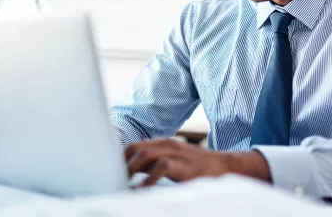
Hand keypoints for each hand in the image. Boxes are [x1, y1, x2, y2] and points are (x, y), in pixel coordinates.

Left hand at [125, 138, 270, 186]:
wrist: (222, 166)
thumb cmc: (194, 166)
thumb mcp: (172, 159)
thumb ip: (154, 162)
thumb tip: (133, 170)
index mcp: (162, 143)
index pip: (134, 145)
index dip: (121, 157)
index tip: (110, 170)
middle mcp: (166, 144)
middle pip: (136, 148)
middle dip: (122, 163)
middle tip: (113, 178)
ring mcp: (175, 153)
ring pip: (146, 155)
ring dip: (131, 168)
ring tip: (122, 182)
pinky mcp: (183, 165)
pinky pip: (162, 167)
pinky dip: (149, 178)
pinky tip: (142, 188)